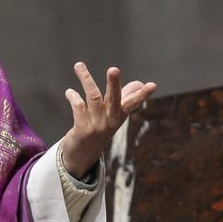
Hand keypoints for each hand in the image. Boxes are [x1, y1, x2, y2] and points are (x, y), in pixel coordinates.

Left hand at [60, 62, 156, 176]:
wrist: (82, 156)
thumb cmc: (99, 130)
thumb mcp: (114, 115)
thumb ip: (125, 97)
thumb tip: (140, 83)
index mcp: (119, 115)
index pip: (133, 103)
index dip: (143, 94)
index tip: (153, 85)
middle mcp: (110, 120)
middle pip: (114, 99)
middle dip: (114, 83)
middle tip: (114, 69)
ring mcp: (97, 125)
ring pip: (93, 98)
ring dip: (86, 80)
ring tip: (79, 65)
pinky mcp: (83, 130)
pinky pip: (79, 108)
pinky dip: (73, 97)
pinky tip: (70, 92)